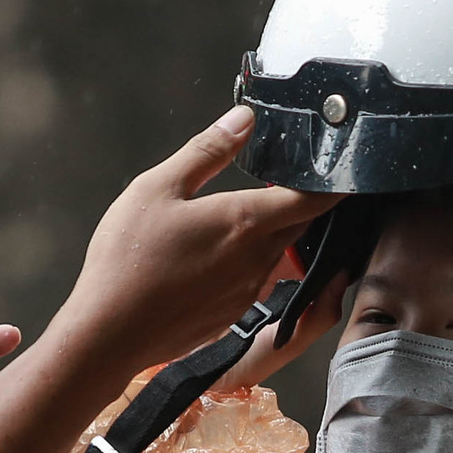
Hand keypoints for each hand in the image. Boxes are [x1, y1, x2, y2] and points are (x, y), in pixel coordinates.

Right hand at [58, 106, 342, 377]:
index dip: (334, 183)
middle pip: (298, 226)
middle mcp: (257, 259)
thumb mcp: (156, 188)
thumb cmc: (127, 259)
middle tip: (283, 182)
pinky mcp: (230, 314)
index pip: (313, 200)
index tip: (342, 170)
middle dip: (299, 204)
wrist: (109, 333)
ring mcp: (246, 291)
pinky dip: (249, 262)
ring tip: (241, 217)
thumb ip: (205, 151)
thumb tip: (243, 119)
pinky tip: (214, 257)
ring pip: (276, 254)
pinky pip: (255, 281)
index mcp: (246, 221)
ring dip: (271, 234)